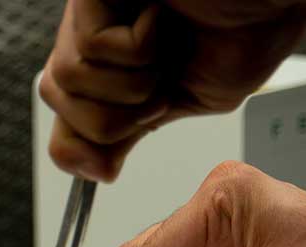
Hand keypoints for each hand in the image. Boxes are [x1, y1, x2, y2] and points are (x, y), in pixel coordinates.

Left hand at [40, 0, 305, 181]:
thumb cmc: (250, 25)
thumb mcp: (183, 99)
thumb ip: (125, 131)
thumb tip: (90, 171)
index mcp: (109, 49)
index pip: (59, 104)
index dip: (79, 142)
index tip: (109, 158)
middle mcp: (94, 23)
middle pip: (55, 96)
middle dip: (113, 116)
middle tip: (160, 85)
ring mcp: (92, 5)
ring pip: (69, 79)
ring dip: (134, 85)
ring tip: (167, 49)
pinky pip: (91, 48)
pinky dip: (138, 51)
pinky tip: (162, 18)